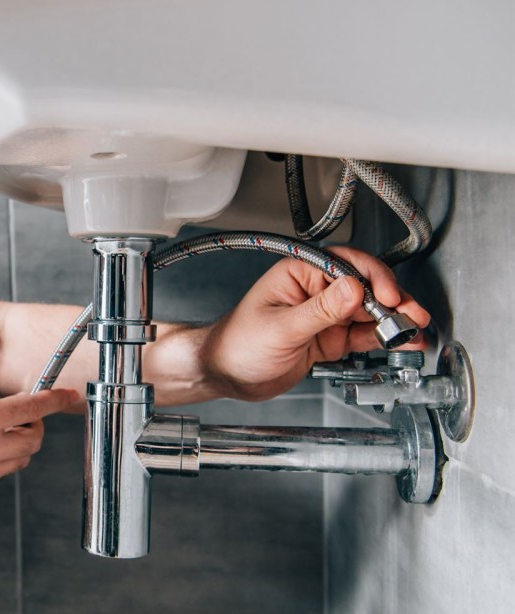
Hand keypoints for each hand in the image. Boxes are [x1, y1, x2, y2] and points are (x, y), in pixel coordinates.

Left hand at [200, 246, 430, 400]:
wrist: (226, 375)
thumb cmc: (237, 344)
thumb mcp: (281, 328)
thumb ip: (319, 311)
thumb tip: (353, 289)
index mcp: (298, 273)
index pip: (345, 264)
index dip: (371, 278)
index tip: (387, 296)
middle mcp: (315, 290)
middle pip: (365, 286)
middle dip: (392, 299)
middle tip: (411, 315)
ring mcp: (324, 314)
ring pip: (369, 311)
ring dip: (393, 320)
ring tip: (413, 329)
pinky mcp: (329, 337)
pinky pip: (362, 334)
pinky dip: (382, 338)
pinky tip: (400, 340)